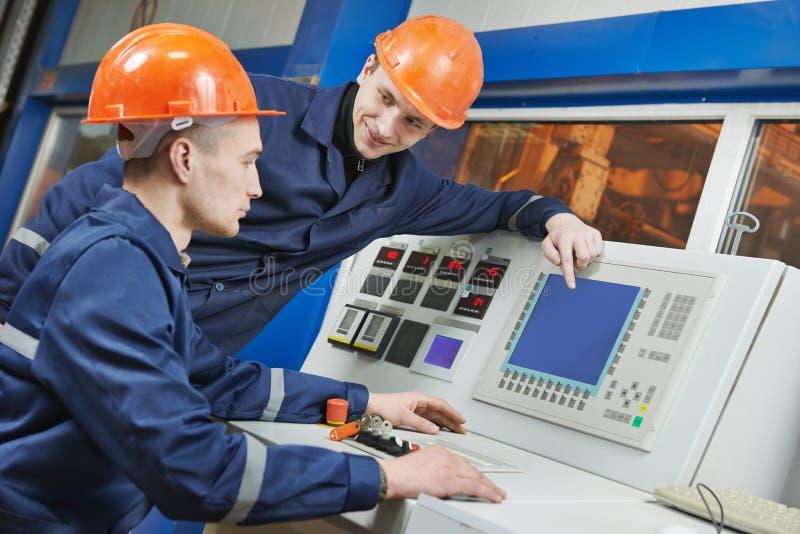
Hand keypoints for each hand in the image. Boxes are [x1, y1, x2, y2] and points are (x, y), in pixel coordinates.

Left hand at [366, 391, 465, 433]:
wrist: (371, 407)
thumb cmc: (384, 406)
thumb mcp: (404, 417)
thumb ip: (420, 424)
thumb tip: (434, 429)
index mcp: (420, 398)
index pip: (441, 405)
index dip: (453, 413)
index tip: (461, 420)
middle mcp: (419, 402)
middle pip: (440, 411)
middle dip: (452, 420)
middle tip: (462, 429)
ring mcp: (416, 409)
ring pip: (435, 416)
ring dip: (445, 423)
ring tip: (454, 431)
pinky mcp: (411, 415)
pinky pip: (428, 420)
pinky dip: (436, 425)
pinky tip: (440, 430)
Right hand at [378, 446, 505, 502]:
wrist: (395, 476)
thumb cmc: (399, 473)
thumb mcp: (419, 464)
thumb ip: (431, 467)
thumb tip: (436, 478)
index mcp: (439, 450)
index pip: (461, 462)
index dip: (471, 472)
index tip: (476, 477)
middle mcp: (447, 456)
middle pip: (471, 468)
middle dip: (483, 479)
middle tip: (493, 486)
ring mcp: (451, 467)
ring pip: (477, 477)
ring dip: (489, 487)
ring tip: (498, 493)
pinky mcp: (453, 480)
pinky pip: (476, 487)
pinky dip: (487, 492)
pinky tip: (493, 496)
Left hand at [542, 213, 603, 288]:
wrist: (566, 222)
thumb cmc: (557, 236)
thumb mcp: (547, 244)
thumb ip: (549, 254)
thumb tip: (559, 262)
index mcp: (564, 238)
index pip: (567, 260)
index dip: (569, 275)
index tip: (572, 285)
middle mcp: (577, 235)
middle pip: (584, 258)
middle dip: (580, 265)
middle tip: (575, 262)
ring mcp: (588, 233)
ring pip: (593, 256)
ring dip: (586, 260)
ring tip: (579, 254)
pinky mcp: (596, 233)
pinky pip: (599, 251)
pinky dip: (593, 254)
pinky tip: (586, 249)